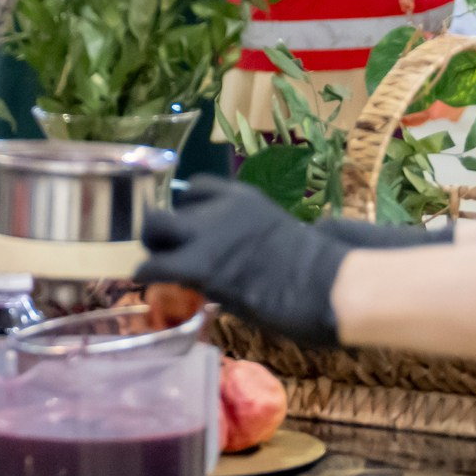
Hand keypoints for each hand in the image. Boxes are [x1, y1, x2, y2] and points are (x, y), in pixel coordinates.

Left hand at [138, 178, 450, 346]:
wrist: (329, 285)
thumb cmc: (319, 271)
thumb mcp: (279, 238)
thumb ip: (249, 239)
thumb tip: (233, 258)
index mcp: (244, 199)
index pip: (194, 189)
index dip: (185, 213)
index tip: (185, 234)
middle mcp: (221, 208)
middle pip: (167, 208)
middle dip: (159, 230)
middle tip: (162, 253)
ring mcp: (210, 235)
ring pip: (154, 229)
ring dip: (150, 251)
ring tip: (153, 271)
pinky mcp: (202, 267)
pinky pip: (156, 266)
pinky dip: (146, 275)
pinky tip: (146, 286)